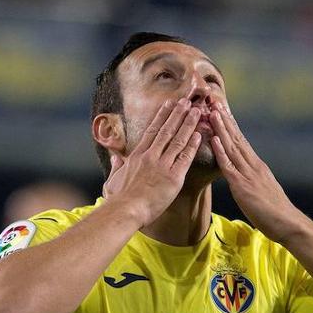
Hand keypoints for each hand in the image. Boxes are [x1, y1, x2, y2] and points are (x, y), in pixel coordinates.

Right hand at [102, 98, 203, 225]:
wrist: (126, 210)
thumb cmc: (119, 199)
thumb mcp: (113, 179)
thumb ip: (116, 166)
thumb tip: (114, 157)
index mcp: (137, 156)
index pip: (152, 131)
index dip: (162, 116)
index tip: (169, 105)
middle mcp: (150, 156)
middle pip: (166, 130)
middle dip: (177, 114)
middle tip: (186, 101)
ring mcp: (162, 165)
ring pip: (178, 140)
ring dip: (188, 124)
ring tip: (196, 112)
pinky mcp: (173, 177)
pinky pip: (185, 158)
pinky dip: (192, 145)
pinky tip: (199, 135)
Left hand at [208, 105, 306, 242]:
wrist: (287, 223)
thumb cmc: (276, 214)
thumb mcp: (264, 192)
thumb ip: (254, 182)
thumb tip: (247, 179)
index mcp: (258, 166)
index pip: (242, 142)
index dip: (231, 126)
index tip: (223, 111)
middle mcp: (253, 165)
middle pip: (236, 138)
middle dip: (224, 120)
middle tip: (214, 102)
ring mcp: (248, 174)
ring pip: (232, 147)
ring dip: (221, 129)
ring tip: (211, 112)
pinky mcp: (243, 186)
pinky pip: (229, 166)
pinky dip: (221, 151)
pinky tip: (214, 139)